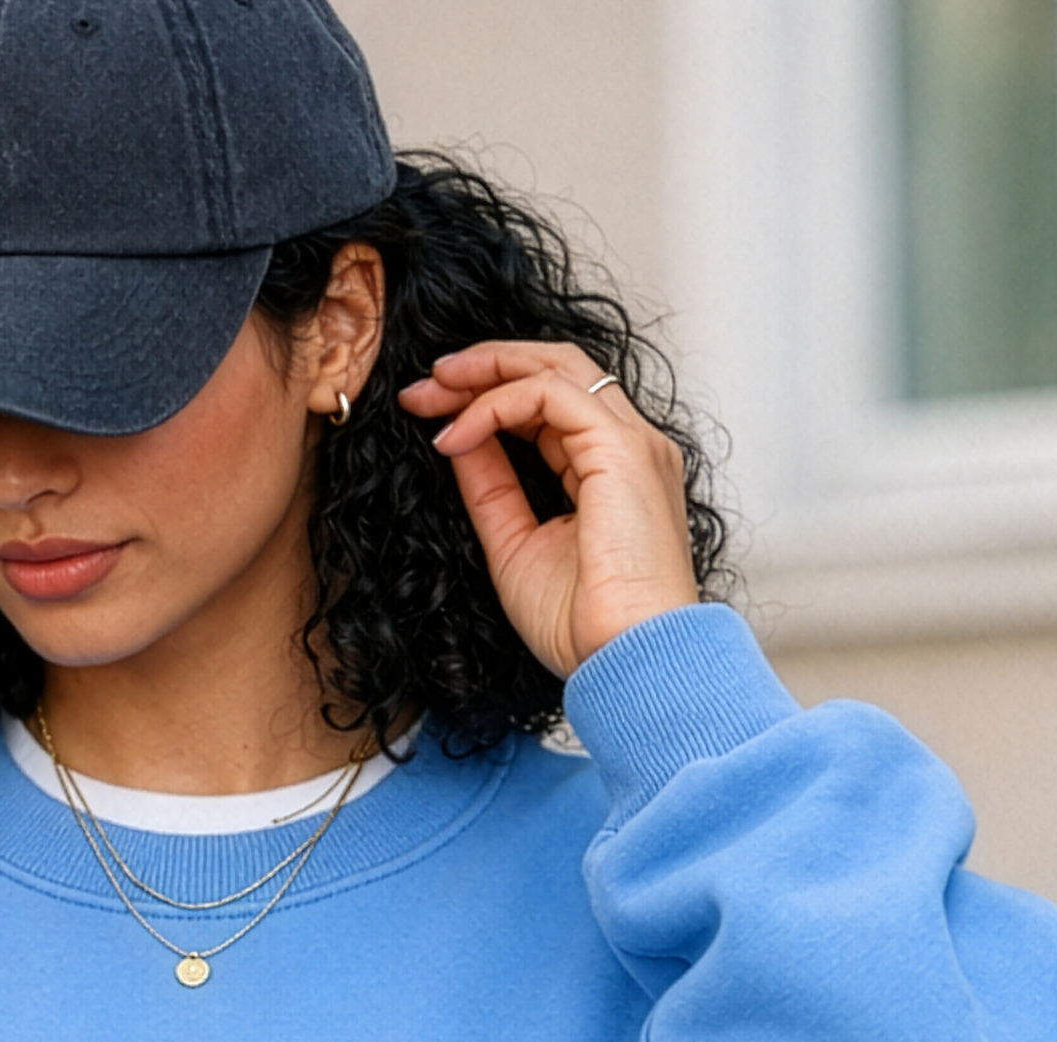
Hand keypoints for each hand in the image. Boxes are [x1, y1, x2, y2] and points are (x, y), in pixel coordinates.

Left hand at [398, 341, 699, 678]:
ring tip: (433, 391)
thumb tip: (457, 441)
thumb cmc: (586, 627)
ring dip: (486, 370)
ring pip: (556, 366)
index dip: (488, 398)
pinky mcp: (623, 449)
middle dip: (483, 368)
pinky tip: (456, 435)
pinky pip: (550, 394)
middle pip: (554, 368)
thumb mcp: (515, 545)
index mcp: (611, 470)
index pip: (549, 404)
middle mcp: (629, 447)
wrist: (628, 660)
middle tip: (424, 388)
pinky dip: (494, 405)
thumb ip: (491, 489)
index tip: (431, 414)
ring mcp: (632, 443)